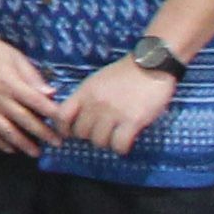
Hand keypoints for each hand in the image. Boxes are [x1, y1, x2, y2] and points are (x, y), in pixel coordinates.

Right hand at [0, 30, 61, 155]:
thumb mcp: (14, 57)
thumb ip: (32, 77)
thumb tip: (51, 93)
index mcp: (10, 83)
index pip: (37, 102)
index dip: (53, 114)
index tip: (65, 122)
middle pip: (24, 120)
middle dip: (44, 134)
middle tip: (57, 144)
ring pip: (5, 131)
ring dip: (23, 144)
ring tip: (36, 152)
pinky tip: (10, 148)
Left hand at [55, 57, 180, 155]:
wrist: (152, 65)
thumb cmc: (125, 73)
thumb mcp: (98, 81)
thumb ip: (87, 97)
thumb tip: (80, 117)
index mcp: (84, 91)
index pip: (62, 116)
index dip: (64, 128)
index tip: (71, 133)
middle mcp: (95, 103)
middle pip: (81, 132)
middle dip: (89, 136)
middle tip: (100, 133)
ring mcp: (113, 113)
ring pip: (99, 141)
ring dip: (107, 142)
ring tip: (114, 137)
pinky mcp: (132, 121)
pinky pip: (119, 145)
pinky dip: (121, 148)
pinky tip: (125, 142)